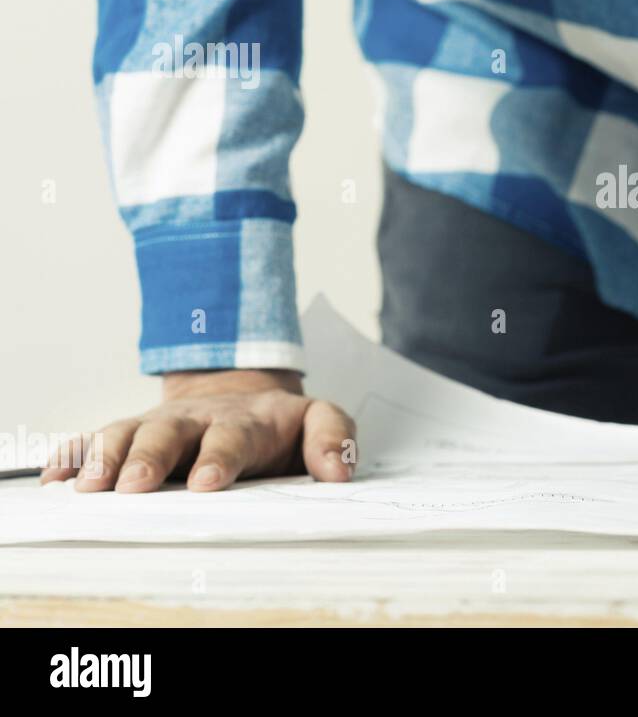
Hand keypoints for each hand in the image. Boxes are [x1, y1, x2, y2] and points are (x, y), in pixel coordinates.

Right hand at [40, 369, 355, 492]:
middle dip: (148, 459)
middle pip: (166, 435)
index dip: (218, 460)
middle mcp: (192, 423)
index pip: (230, 441)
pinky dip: (74, 457)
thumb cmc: (278, 422)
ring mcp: (157, 426)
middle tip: (133, 485)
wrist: (241, 392)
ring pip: (125, 435)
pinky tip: (56, 477)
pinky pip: (95, 441)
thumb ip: (333, 438)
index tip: (205, 483)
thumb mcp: (318, 419)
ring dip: (106, 459)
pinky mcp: (130, 434)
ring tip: (89, 487)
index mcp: (241, 423)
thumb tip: (339, 471)